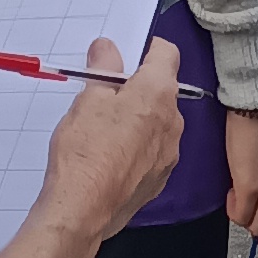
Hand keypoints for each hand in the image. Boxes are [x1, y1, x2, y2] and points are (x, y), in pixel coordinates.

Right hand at [38, 35, 182, 242]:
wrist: (84, 209)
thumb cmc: (85, 154)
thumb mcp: (88, 99)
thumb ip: (103, 67)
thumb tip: (108, 48)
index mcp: (158, 93)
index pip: (166, 53)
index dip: (146, 48)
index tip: (127, 52)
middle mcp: (173, 121)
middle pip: (161, 89)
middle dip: (136, 85)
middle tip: (104, 91)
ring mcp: (169, 152)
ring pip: (157, 121)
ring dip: (137, 117)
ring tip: (102, 126)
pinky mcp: (159, 177)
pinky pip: (153, 150)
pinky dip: (137, 145)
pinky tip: (109, 153)